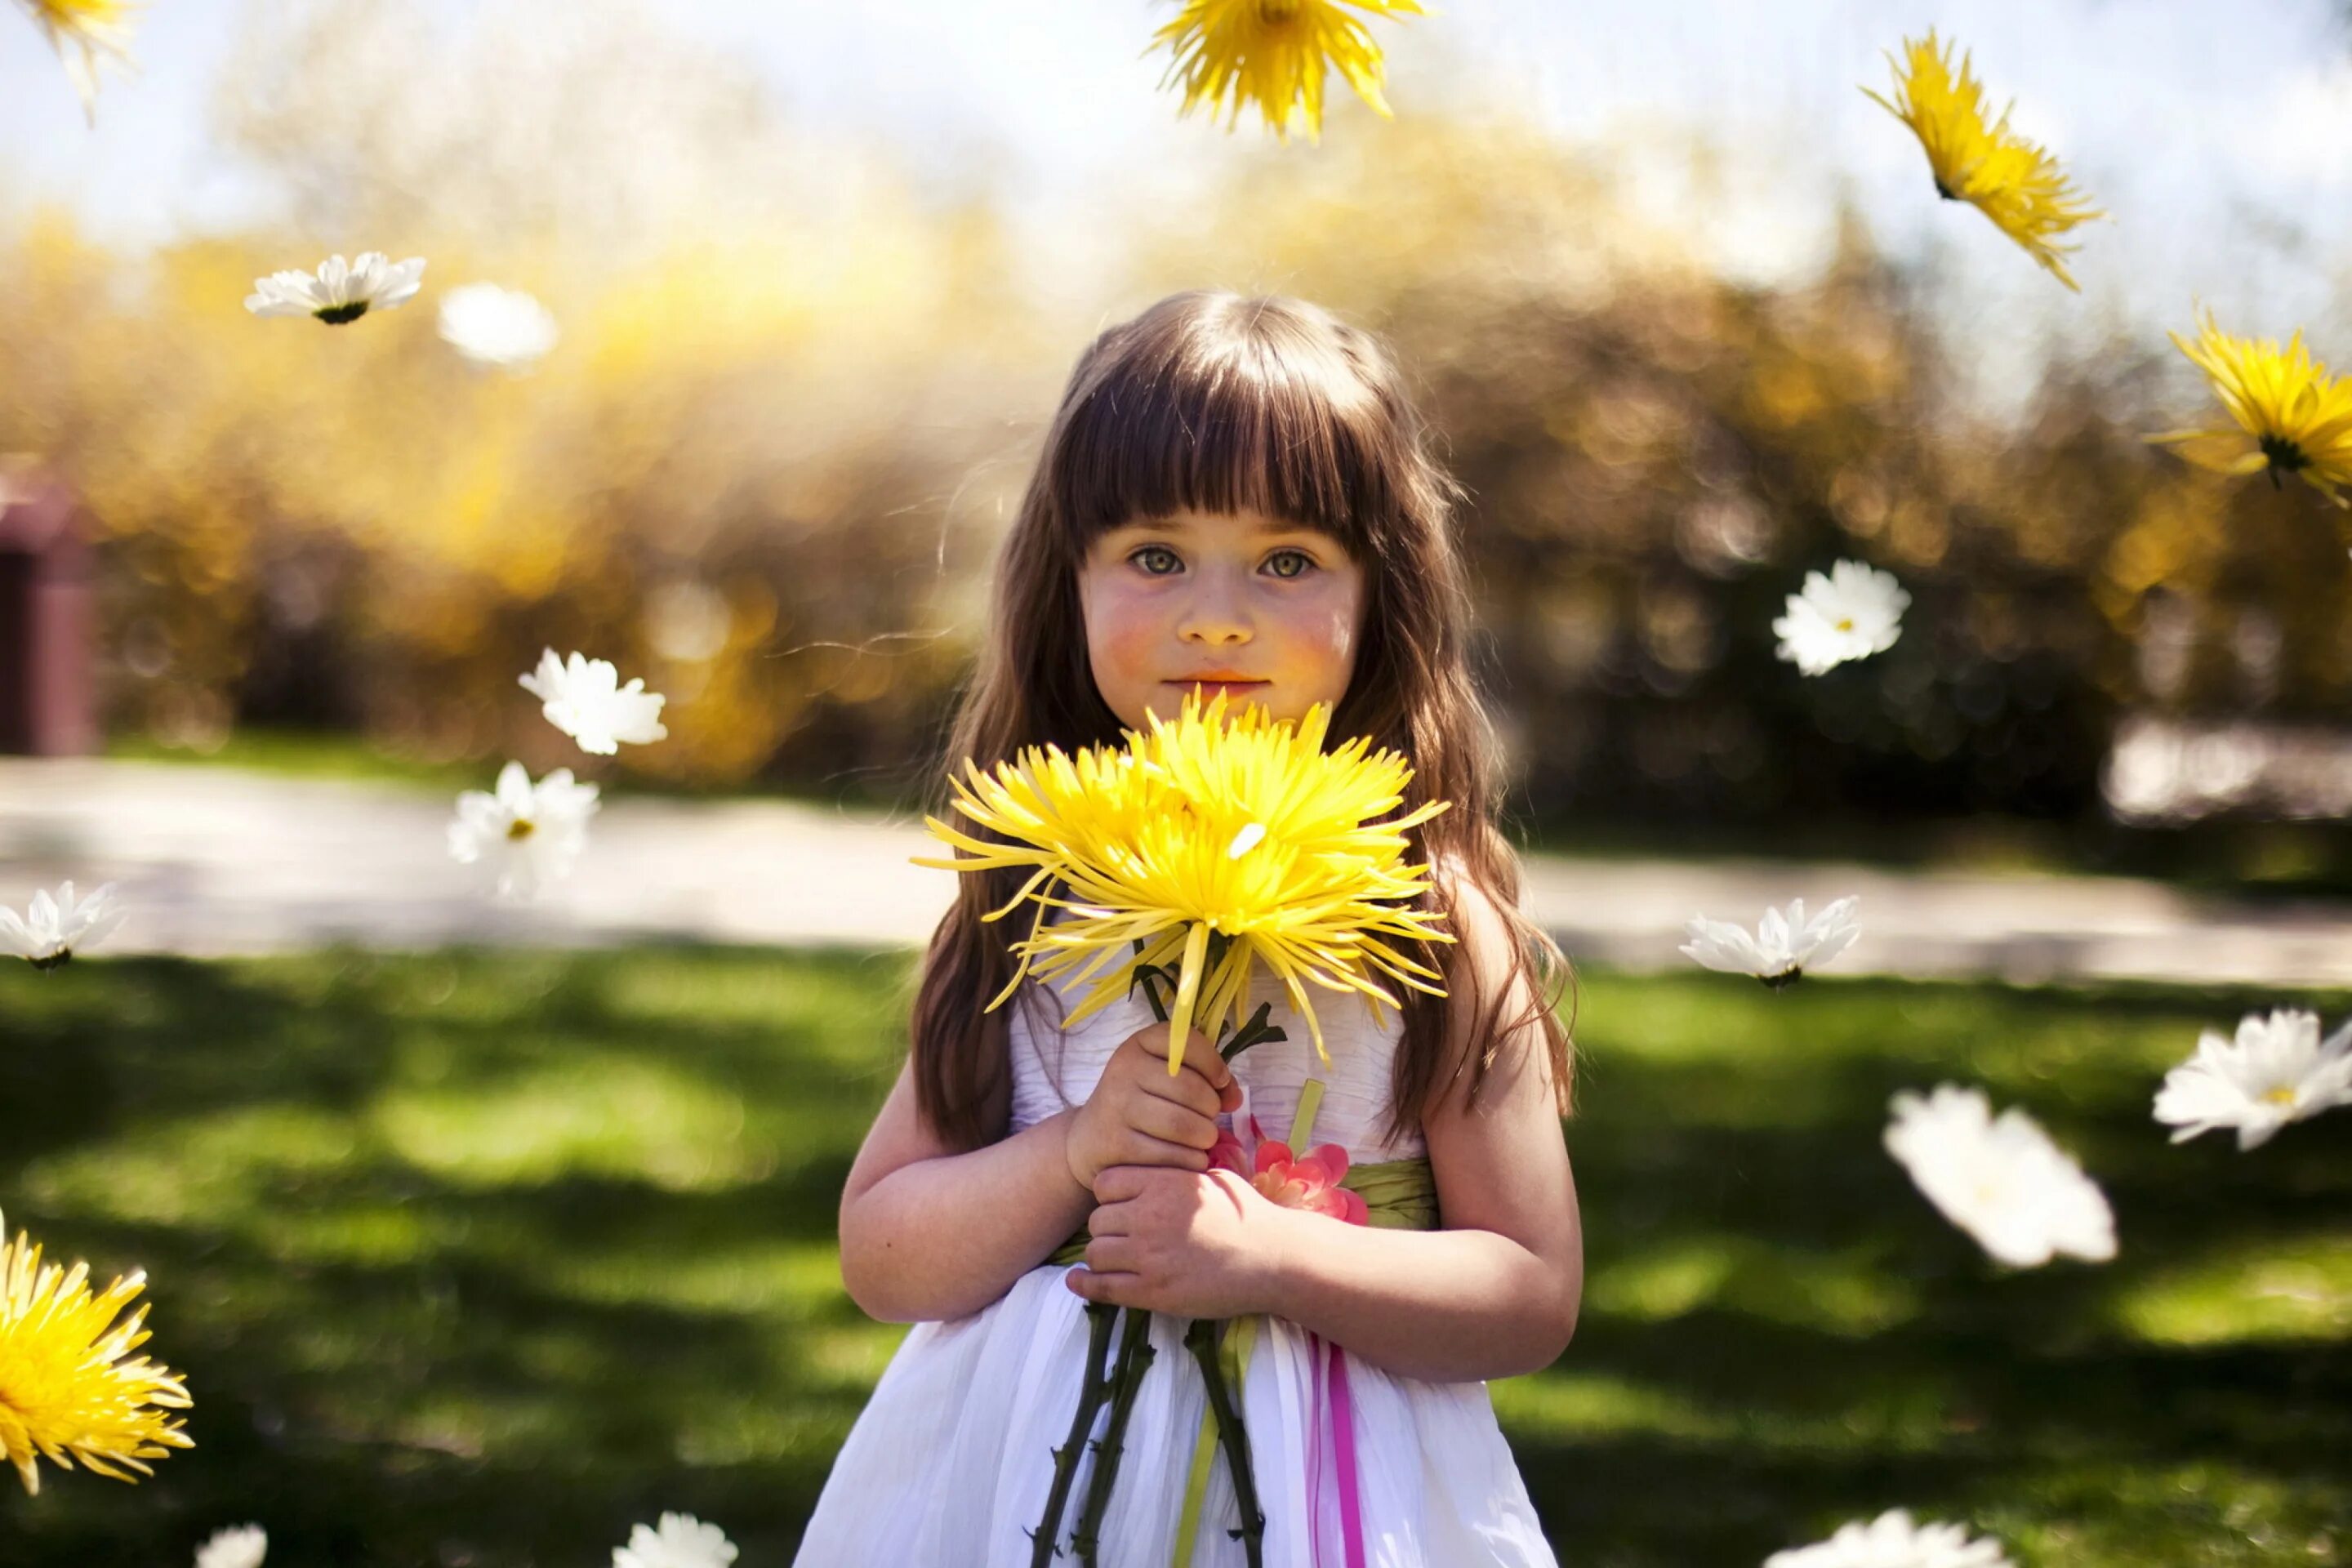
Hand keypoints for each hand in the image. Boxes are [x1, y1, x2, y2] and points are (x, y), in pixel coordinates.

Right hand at [1062, 1022, 1241, 1191]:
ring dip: (1205, 1137)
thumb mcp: (1166, 1077)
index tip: (1219, 1082)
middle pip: (1191, 1090)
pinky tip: (1189, 1157)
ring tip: (1202, 1139)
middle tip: (1208, 1119)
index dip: (1214, 1064)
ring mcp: (1117, 1107)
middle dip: (1211, 1109)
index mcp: (1139, 1044)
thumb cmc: (1141, 1103)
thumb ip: (1207, 1078)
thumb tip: (1234, 1098)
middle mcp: (1124, 1070)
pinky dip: (1191, 1160)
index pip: (1189, 1042)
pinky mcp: (1118, 1145)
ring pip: (1183, 1126)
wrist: (1090, 1139)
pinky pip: (1172, 1155)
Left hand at [1064, 1165, 1294, 1318]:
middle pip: (1097, 1220)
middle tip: (1123, 1236)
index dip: (1109, 1195)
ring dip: (1101, 1256)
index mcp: (1163, 1184)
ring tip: (1115, 1259)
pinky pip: (1102, 1287)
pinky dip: (1085, 1285)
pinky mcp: (1152, 1292)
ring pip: (1095, 1252)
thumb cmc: (1247, 1216)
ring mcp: (1148, 1256)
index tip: (1121, 1204)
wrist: (1272, 1259)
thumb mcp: (1211, 1178)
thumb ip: (1176, 1173)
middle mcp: (1149, 1217)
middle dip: (1107, 1228)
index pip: (1104, 1183)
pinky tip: (1078, 1282)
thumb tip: (1156, 1166)